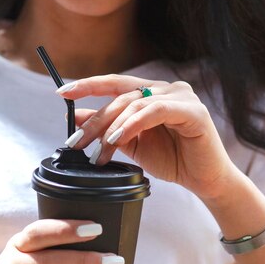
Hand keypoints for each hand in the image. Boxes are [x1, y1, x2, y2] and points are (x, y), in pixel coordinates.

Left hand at [59, 74, 239, 200]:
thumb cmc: (171, 159)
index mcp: (151, 92)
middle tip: (76, 142)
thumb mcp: (128, 142)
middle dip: (94, 121)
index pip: (115, 83)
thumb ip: (105, 128)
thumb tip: (74, 117)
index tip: (62, 93)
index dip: (88, 85)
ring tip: (98, 151)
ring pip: (135, 104)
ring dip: (111, 128)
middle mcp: (166, 88)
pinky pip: (155, 111)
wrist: (203, 180)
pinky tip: (118, 139)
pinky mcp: (193, 110)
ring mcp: (181, 96)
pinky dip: (133, 124)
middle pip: (121, 97)